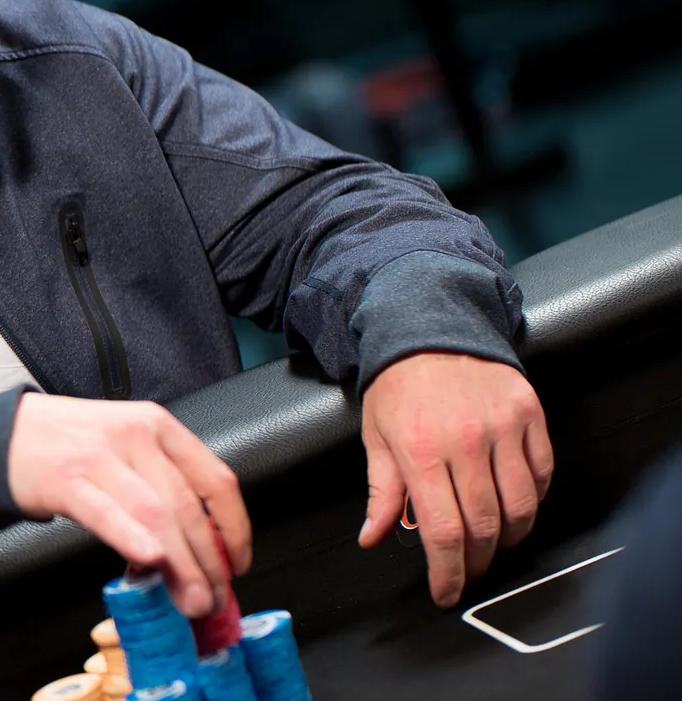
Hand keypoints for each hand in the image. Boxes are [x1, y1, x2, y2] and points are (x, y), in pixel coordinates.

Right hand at [7, 392, 250, 617]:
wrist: (7, 434)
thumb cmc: (71, 444)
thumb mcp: (128, 445)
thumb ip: (162, 483)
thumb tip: (197, 549)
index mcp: (157, 426)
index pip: (214, 480)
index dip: (234, 528)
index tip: (237, 563)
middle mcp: (135, 435)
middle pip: (187, 506)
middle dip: (208, 561)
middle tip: (214, 596)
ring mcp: (100, 456)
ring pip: (156, 515)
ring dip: (181, 565)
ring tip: (191, 598)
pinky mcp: (67, 480)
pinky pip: (107, 514)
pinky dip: (132, 538)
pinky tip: (149, 560)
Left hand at [358, 353, 553, 606]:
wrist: (429, 323)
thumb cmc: (397, 381)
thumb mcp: (375, 435)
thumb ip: (381, 492)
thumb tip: (373, 537)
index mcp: (420, 450)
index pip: (443, 531)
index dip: (448, 572)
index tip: (446, 592)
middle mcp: (465, 441)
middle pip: (485, 527)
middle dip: (477, 561)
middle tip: (468, 570)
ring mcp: (503, 427)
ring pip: (520, 507)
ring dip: (509, 538)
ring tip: (493, 543)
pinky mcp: (529, 413)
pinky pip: (542, 474)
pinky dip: (532, 500)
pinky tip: (514, 504)